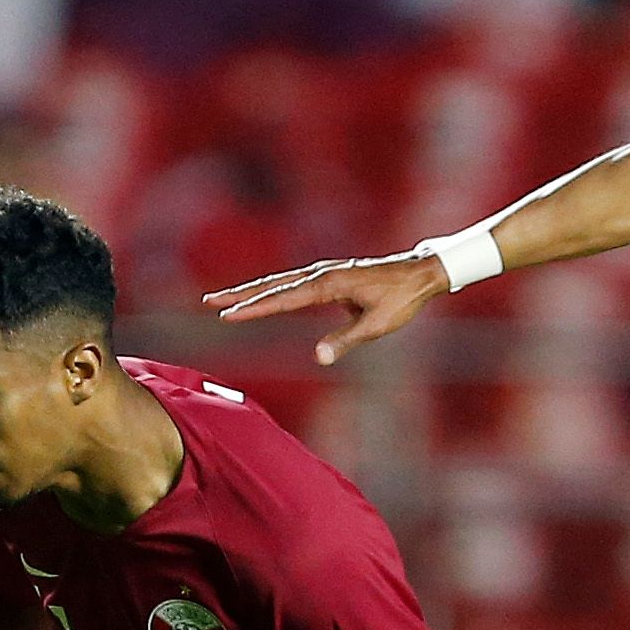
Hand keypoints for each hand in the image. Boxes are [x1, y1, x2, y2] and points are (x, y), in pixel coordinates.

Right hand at [200, 252, 449, 365]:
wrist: (419, 273)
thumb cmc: (401, 299)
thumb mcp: (376, 325)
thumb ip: (346, 340)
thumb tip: (319, 358)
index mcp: (329, 284)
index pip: (284, 298)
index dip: (255, 308)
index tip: (229, 315)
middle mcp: (322, 273)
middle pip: (273, 285)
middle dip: (241, 295)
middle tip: (209, 302)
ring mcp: (325, 272)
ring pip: (281, 281)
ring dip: (252, 290)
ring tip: (225, 299)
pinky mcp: (330, 275)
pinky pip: (294, 282)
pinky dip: (273, 288)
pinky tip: (263, 295)